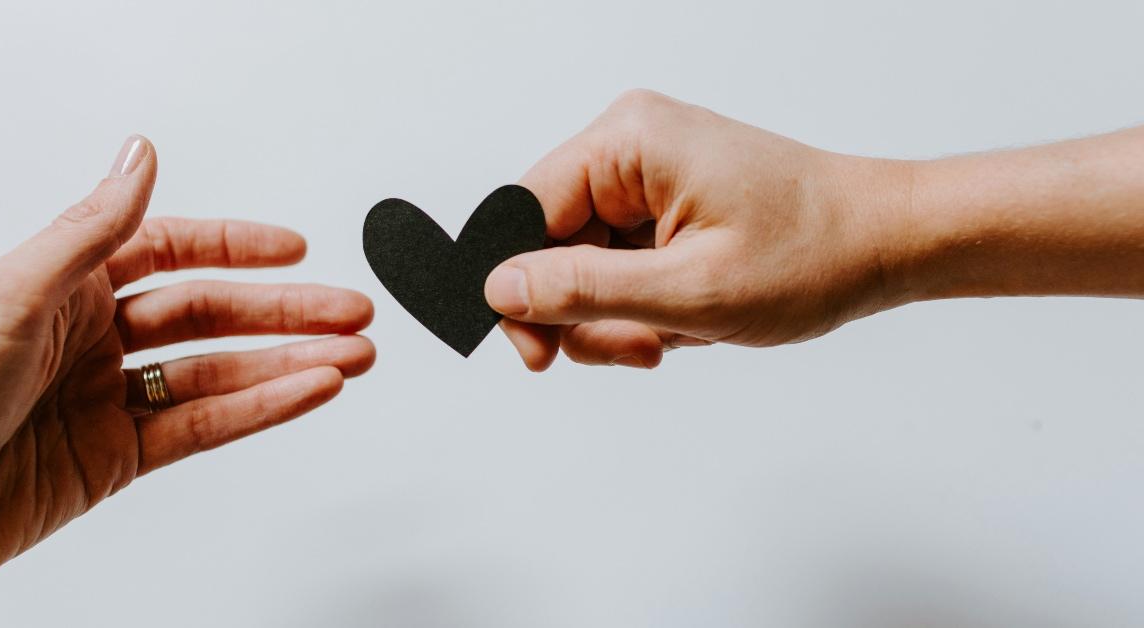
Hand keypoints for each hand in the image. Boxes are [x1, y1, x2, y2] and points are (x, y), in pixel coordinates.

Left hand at [0, 136, 374, 590]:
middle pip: (209, 314)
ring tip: (352, 355)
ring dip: (290, 363)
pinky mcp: (115, 460)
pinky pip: (204, 427)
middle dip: (286, 311)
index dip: (234, 247)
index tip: (293, 248)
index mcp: (59, 287)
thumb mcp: (10, 295)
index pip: (167, 251)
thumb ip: (91, 230)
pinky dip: (262, 409)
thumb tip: (140, 157)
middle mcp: (88, 340)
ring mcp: (106, 401)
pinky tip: (306, 390)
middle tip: (349, 310)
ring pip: (219, 373)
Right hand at [487, 90, 1143, 370]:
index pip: (522, 214)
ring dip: (619, 316)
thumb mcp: (690, 291)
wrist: (886, 243)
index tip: (538, 354)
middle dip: (586, 312)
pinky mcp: (665, 201)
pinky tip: (687, 318)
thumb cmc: (814, 253)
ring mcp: (648, 173)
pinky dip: (643, 305)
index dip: (519, 290)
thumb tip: (499, 289)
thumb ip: (584, 290)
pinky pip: (619, 263)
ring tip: (676, 334)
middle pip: (550, 244)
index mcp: (628, 142)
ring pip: (584, 264)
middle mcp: (631, 146)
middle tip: (639, 348)